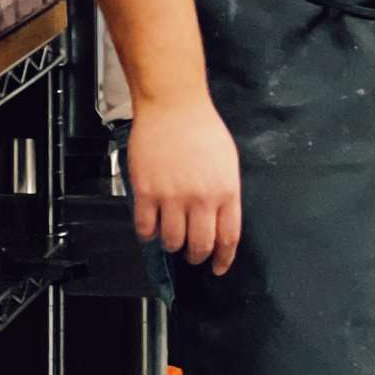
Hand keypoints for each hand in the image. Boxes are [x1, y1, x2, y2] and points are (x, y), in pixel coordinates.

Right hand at [126, 95, 241, 273]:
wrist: (174, 106)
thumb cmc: (202, 128)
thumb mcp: (228, 161)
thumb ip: (226, 192)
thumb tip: (221, 219)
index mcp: (227, 191)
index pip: (228, 237)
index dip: (223, 258)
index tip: (218, 267)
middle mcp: (202, 198)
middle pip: (200, 245)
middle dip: (196, 257)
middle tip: (192, 256)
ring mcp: (173, 196)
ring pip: (172, 241)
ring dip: (171, 245)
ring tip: (171, 238)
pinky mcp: (147, 192)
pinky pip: (145, 228)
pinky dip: (148, 234)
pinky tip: (150, 229)